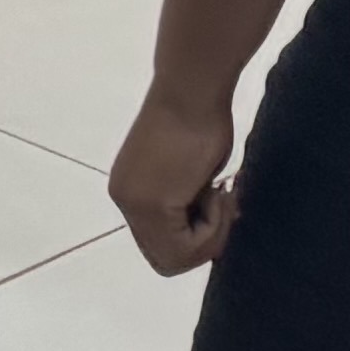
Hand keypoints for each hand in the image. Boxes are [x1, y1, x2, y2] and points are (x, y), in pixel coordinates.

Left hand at [110, 82, 239, 273]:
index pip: (162, 246)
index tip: (220, 203)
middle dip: (205, 243)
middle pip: (167, 260)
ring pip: (179, 259)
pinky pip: (189, 247)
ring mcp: (133, 205)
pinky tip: (217, 190)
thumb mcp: (190, 176)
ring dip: (212, 235)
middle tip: (224, 202)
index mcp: (129, 191)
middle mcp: (124, 201)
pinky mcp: (150, 205)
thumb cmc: (200, 119)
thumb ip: (188, 206)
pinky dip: (214, 226)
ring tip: (220, 192)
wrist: (194, 90)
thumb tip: (206, 238)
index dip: (198, 238)